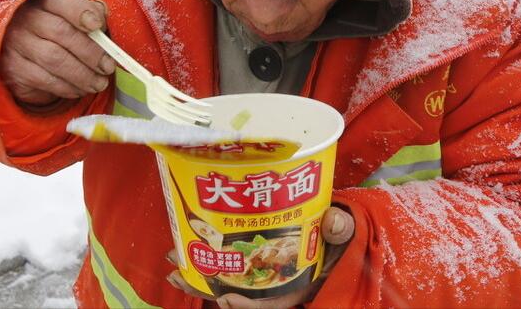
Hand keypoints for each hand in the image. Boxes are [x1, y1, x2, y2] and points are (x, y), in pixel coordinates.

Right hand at [0, 0, 115, 106]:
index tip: (98, 25)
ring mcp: (17, 44)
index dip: (81, 12)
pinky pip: (45, 80)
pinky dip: (68, 87)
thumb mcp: (70, 17)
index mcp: (44, 0)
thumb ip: (89, 14)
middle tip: (107, 66)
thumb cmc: (55, 31)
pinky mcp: (14, 69)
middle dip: (90, 52)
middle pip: (61, 32)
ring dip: (82, 75)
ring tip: (100, 83)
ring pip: (54, 59)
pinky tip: (80, 89)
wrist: (21, 52)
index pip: (63, 1)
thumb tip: (103, 15)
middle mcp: (26, 19)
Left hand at [165, 206, 355, 308]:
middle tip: (179, 275)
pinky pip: (228, 262)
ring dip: (201, 270)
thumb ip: (340, 228)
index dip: (248, 304)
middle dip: (208, 286)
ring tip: (174, 262)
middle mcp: (276, 281)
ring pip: (228, 277)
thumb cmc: (341, 236)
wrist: (338, 230)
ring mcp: (263, 270)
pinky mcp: (254, 256)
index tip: (226, 299)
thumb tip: (333, 220)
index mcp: (298, 282)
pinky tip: (188, 247)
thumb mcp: (345, 234)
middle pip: (238, 292)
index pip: (272, 302)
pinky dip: (208, 255)